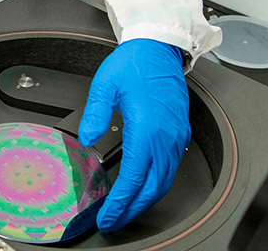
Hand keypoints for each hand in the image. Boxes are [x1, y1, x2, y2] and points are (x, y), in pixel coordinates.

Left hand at [78, 39, 190, 231]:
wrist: (159, 47)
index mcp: (146, 128)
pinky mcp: (180, 131)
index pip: (134, 178)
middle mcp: (165, 136)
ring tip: (127, 208)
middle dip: (133, 209)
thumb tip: (87, 137)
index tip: (108, 216)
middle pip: (152, 188)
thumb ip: (95, 113)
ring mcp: (176, 135)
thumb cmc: (135, 62)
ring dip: (146, 199)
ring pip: (165, 180)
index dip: (121, 202)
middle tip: (115, 220)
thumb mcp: (106, 84)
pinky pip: (172, 166)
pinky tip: (145, 185)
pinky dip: (158, 183)